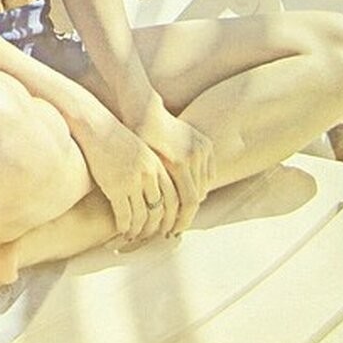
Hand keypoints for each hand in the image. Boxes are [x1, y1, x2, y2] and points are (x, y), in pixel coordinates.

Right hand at [73, 112, 178, 244]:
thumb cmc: (117, 140)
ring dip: (139, 231)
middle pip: (161, 210)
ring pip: (142, 217)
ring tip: (135, 236)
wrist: (95, 127)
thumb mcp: (142, 152)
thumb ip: (153, 171)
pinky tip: (122, 230)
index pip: (175, 198)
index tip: (171, 227)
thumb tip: (162, 197)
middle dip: (158, 228)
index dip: (175, 217)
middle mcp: (149, 173)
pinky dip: (125, 227)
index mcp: (158, 164)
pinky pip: (125, 216)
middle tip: (154, 237)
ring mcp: (132, 180)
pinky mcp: (115, 187)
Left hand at [135, 104, 213, 233]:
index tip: (171, 232)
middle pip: (198, 195)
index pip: (189, 202)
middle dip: (186, 214)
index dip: (181, 221)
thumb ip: (153, 191)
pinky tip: (186, 191)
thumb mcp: (142, 166)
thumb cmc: (135, 141)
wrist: (143, 110)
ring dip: (194, 199)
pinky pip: (207, 172)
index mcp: (179, 162)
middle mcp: (194, 154)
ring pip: (204, 185)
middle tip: (175, 227)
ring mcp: (202, 147)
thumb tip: (153, 221)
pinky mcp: (205, 143)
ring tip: (180, 211)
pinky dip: (199, 184)